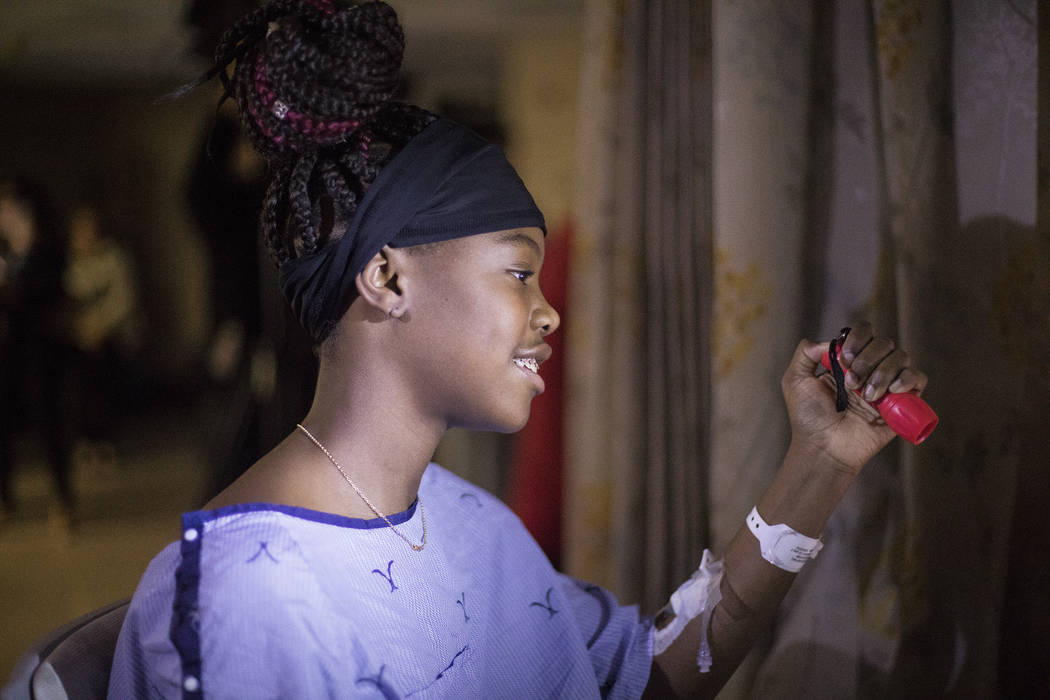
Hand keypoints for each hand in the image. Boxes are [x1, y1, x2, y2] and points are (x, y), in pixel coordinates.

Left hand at [780, 321, 927, 473]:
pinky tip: (892, 391)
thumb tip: (830, 341)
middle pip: (883, 342)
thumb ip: (805, 353)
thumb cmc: (808, 418)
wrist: (824, 447)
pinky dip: (908, 379)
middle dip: (866, 360)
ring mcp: (887, 385)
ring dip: (883, 372)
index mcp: (847, 361)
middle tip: (851, 384)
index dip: (858, 338)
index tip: (845, 359)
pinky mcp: (902, 403)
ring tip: (866, 395)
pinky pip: (918, 378)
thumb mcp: (795, 380)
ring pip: (901, 357)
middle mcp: (869, 368)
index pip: (864, 332)